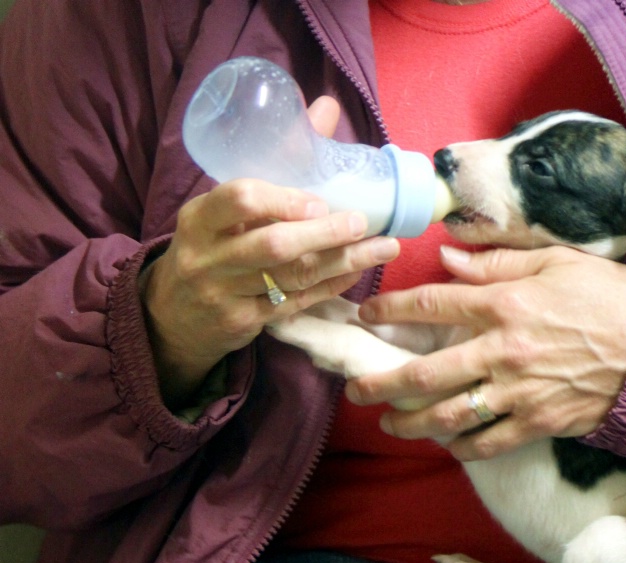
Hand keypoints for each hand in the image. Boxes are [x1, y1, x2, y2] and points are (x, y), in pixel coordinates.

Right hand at [141, 96, 400, 406]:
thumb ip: (275, 161)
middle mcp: (208, 257)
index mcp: (200, 218)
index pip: (240, 199)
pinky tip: (356, 272)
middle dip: (325, 234)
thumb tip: (326, 108)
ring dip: (342, 262)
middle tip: (363, 223)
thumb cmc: (208, 246)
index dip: (284, 200)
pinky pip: (296, 303)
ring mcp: (225, 294)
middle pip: (273, 245)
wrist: (173, 315)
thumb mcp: (222, 208)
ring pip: (291, 278)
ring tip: (383, 249)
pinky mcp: (244, 323)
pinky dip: (330, 286)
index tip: (320, 200)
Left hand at [345, 245, 625, 460]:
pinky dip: (461, 447)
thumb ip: (497, 261)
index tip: (366, 316)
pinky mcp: (537, 423)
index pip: (430, 306)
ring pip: (448, 415)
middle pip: (425, 373)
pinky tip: (443, 445)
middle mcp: (502, 351)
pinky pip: (488, 442)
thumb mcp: (556, 262)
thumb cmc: (609, 297)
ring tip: (390, 423)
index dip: (389, 311)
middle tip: (357, 390)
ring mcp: (518, 392)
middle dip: (382, 384)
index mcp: (504, 304)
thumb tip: (448, 259)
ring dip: (411, 423)